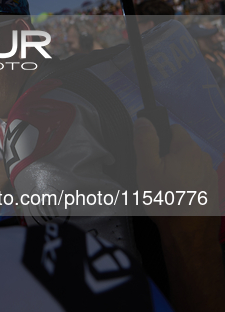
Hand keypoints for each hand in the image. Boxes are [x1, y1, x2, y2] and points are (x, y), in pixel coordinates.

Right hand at [133, 117, 218, 236]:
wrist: (187, 233)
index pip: (173, 129)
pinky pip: (195, 178)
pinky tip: (176, 197)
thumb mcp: (147, 168)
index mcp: (188, 149)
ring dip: (177, 170)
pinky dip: (186, 183)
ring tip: (165, 189)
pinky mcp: (211, 189)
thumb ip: (145, 141)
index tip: (151, 156)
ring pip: (187, 164)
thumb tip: (144, 121)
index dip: (158, 139)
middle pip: (180, 147)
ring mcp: (210, 175)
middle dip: (167, 156)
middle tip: (154, 175)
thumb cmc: (165, 200)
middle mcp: (203, 158)